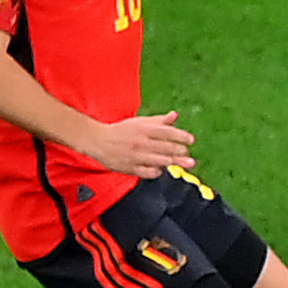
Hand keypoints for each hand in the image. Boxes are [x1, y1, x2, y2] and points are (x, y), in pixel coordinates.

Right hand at [77, 106, 191, 174]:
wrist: (97, 140)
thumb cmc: (121, 130)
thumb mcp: (139, 122)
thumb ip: (158, 121)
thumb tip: (175, 115)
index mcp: (144, 129)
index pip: (167, 132)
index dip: (181, 136)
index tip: (191, 140)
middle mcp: (141, 142)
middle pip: (167, 148)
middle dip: (181, 152)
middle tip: (188, 154)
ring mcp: (136, 156)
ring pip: (161, 161)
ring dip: (175, 162)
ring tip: (186, 163)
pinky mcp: (131, 168)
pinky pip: (149, 172)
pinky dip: (158, 171)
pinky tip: (162, 169)